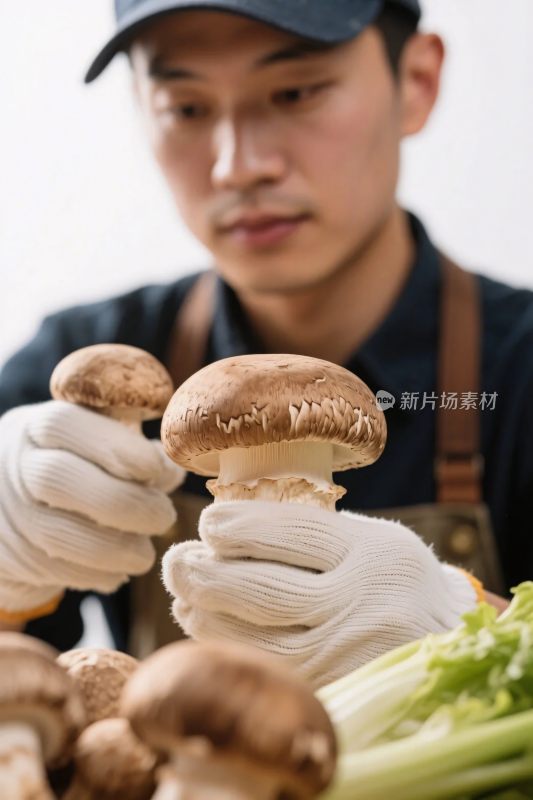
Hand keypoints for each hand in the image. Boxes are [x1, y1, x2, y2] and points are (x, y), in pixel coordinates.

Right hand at [0, 401, 184, 619]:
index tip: (156, 469)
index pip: (64, 424)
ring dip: (113, 548)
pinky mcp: (12, 558)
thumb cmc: (74, 465)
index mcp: (40, 429)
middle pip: (57, 478)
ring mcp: (10, 514)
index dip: (116, 446)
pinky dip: (95, 575)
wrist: (11, 507)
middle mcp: (16, 467)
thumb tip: (174, 470)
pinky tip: (120, 570)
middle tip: (163, 517)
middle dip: (123, 501)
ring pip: (56, 533)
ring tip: (145, 553)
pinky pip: (53, 570)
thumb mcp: (97, 444)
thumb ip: (134, 449)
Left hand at [162, 500, 476, 687]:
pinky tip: (204, 627)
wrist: (445, 639)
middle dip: (205, 573)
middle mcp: (358, 605)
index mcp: (370, 552)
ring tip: (182, 593)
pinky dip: (226, 647)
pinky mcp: (331, 688)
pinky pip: (265, 670)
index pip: (290, 533)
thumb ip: (314, 530)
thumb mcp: (371, 537)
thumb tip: (229, 524)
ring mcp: (344, 654)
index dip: (238, 526)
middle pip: (262, 589)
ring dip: (205, 613)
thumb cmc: (393, 576)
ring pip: (255, 637)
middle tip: (176, 561)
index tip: (207, 521)